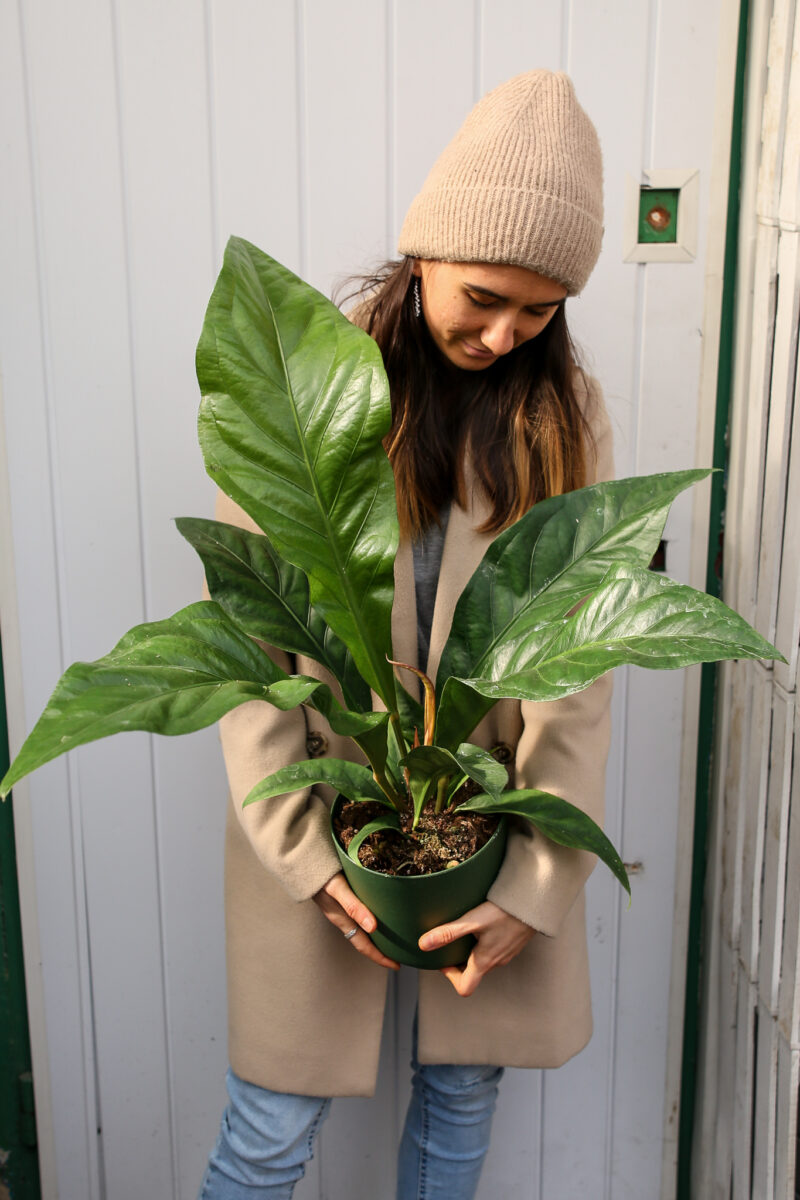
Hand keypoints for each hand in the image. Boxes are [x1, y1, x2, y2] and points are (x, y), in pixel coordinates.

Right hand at [313, 872, 399, 970]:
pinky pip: (358, 916)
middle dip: (381, 951)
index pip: (364, 946)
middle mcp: (341, 918)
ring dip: (377, 937)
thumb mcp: (338, 889)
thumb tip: (373, 927)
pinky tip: (379, 914)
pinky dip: (371, 921)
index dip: (380, 957)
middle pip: (363, 941)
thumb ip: (353, 906)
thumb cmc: (320, 875)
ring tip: (394, 937)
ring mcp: (340, 910)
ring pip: (361, 929)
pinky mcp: (340, 899)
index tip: (397, 966)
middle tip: (401, 954)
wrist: (302, 863)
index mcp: (342, 920)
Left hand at [418, 900, 535, 996]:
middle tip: (451, 941)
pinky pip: (496, 950)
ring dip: (472, 951)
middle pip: (473, 973)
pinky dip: (485, 942)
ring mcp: (507, 953)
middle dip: (459, 961)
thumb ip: (448, 933)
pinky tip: (484, 923)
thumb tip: (423, 944)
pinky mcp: (514, 943)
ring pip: (485, 960)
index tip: (444, 959)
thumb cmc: (504, 912)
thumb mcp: (472, 921)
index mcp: (484, 962)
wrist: (535, 902)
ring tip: (466, 929)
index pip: (465, 987)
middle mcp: (497, 962)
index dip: (450, 977)